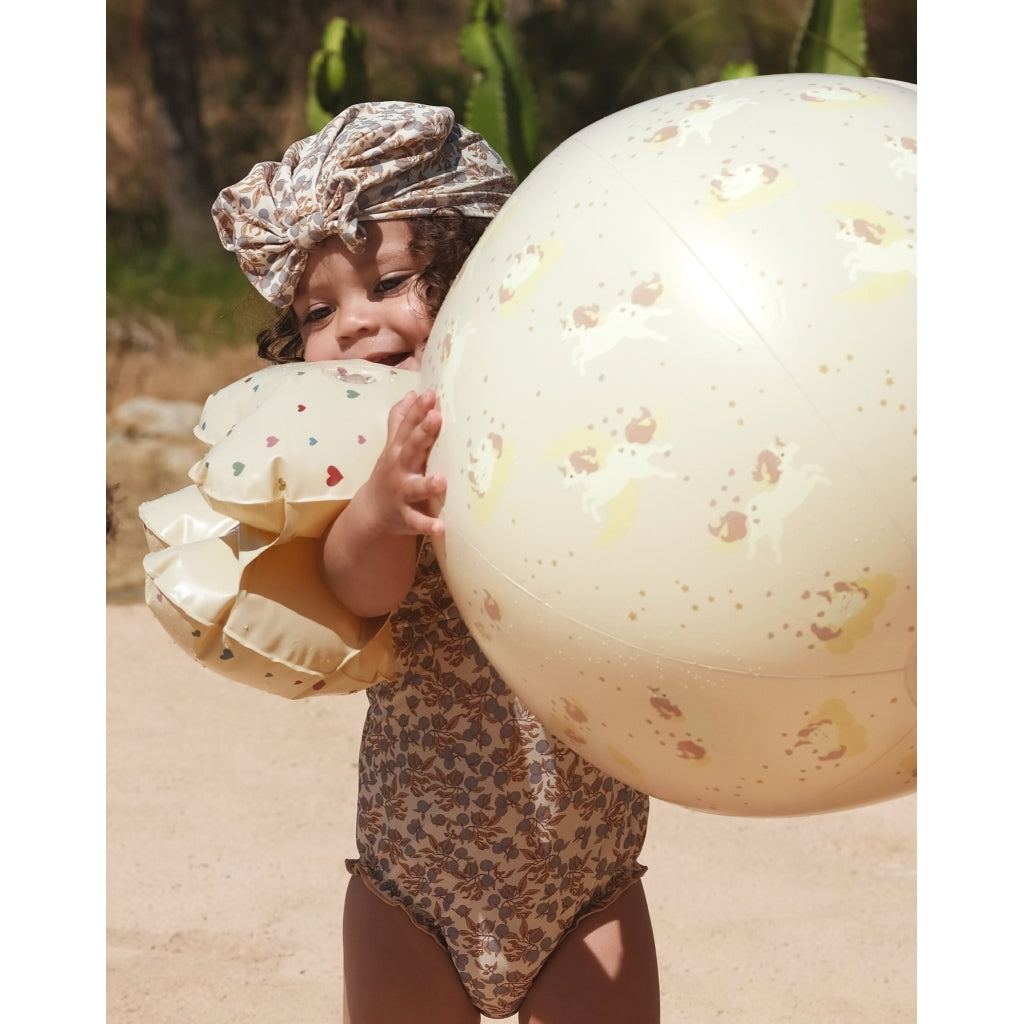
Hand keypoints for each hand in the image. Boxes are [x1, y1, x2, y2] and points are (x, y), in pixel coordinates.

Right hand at [360, 388, 447, 537]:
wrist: (373, 512)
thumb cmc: (391, 473)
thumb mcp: (393, 446)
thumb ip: (402, 421)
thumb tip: (411, 394)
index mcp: (399, 450)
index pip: (408, 426)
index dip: (418, 410)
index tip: (430, 393)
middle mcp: (399, 469)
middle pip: (411, 448)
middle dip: (422, 433)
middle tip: (435, 417)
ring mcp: (402, 493)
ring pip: (415, 488)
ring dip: (428, 484)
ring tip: (442, 481)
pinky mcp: (406, 517)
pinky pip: (417, 521)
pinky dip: (428, 525)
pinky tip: (442, 527)